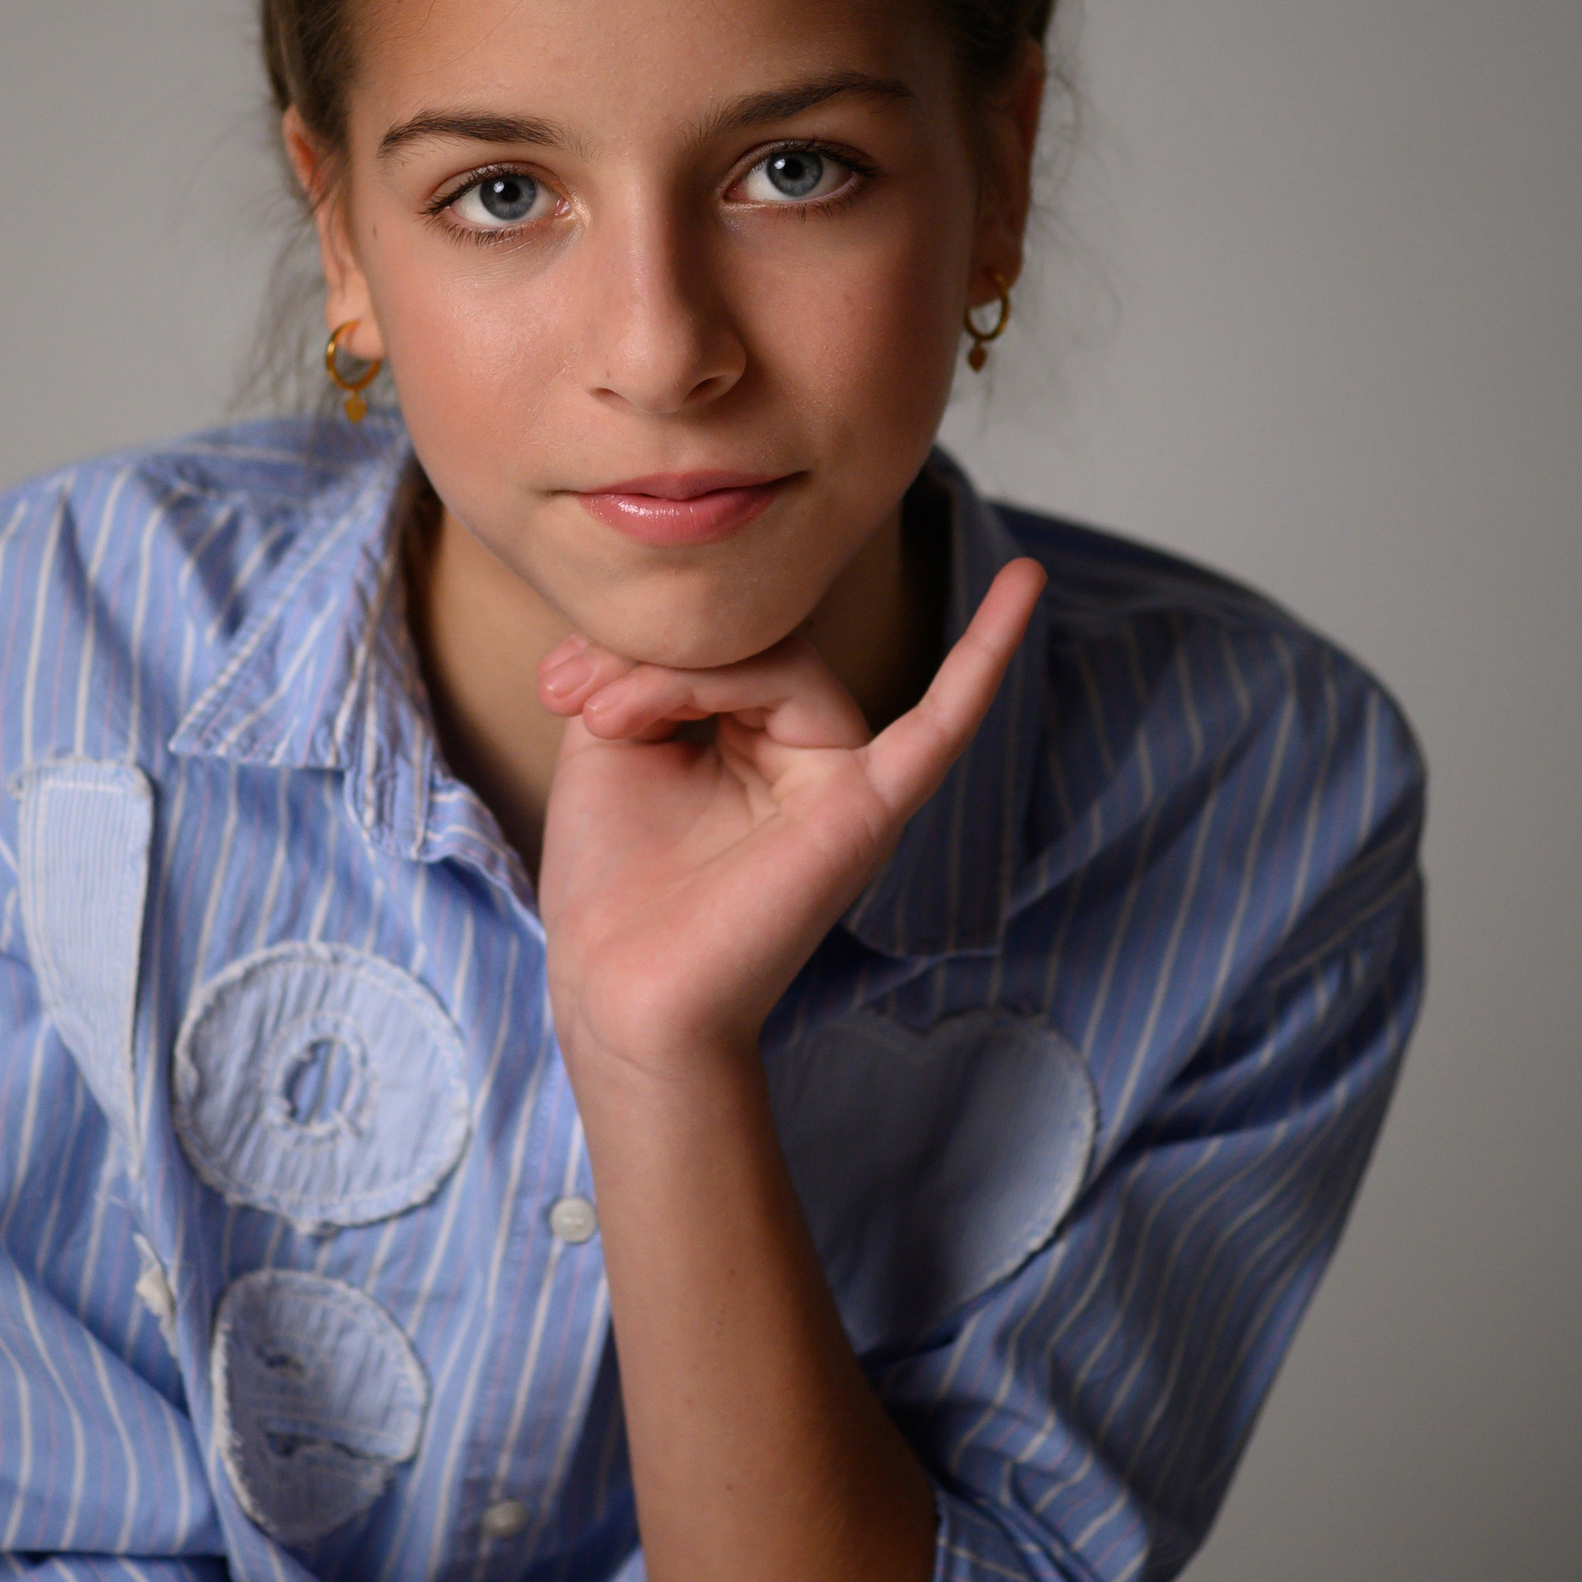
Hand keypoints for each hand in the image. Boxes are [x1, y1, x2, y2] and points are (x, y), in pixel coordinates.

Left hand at [535, 558, 1044, 1080]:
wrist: (621, 997)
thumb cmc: (616, 883)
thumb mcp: (612, 743)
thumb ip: (645, 666)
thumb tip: (670, 622)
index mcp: (760, 737)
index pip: (720, 643)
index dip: (637, 643)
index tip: (557, 680)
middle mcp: (815, 752)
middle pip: (751, 643)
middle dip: (651, 656)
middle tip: (571, 696)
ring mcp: (846, 777)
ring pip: (778, 664)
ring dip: (674, 677)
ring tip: (605, 720)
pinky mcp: (867, 810)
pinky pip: (941, 727)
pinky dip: (985, 654)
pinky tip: (1024, 584)